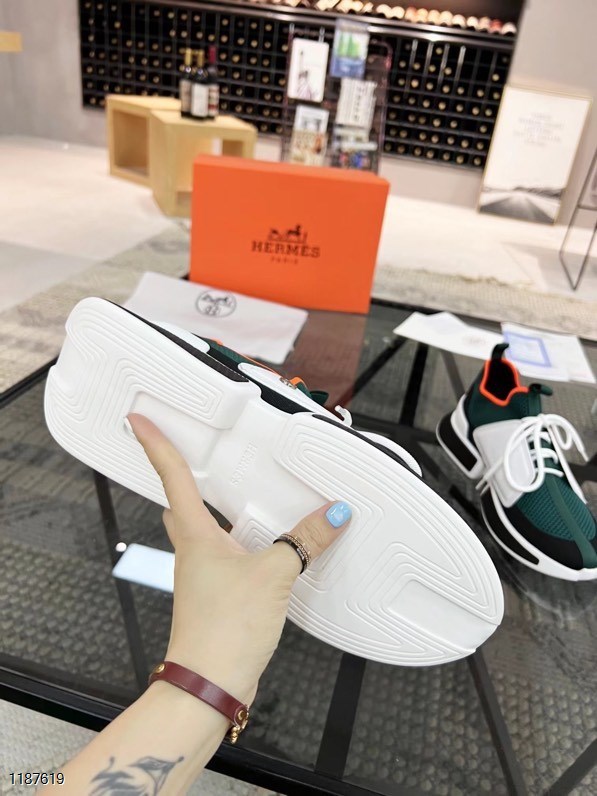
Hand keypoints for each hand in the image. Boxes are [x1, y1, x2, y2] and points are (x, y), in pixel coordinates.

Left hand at [128, 414, 351, 706]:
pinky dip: (242, 540)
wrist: (210, 684)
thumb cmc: (226, 628)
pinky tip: (265, 542)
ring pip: (204, 529)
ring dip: (217, 508)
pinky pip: (227, 554)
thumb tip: (333, 514)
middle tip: (195, 450)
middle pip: (181, 502)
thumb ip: (304, 541)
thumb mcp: (273, 575)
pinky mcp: (218, 593)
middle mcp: (193, 550)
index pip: (172, 477)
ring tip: (240, 487)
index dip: (157, 445)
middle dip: (183, 475)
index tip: (139, 420)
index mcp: (195, 535)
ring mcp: (203, 573)